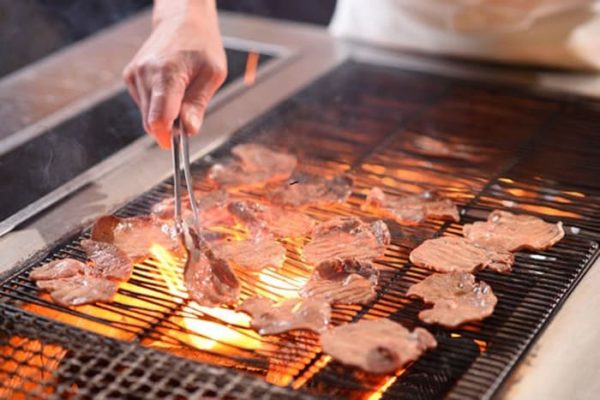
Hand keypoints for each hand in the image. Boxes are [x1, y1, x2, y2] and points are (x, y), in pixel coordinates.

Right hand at [123, 3, 226, 147]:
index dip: (167, 138)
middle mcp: (144, 74)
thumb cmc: (201, 44)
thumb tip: (188, 130)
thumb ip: (198, 104)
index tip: (176, 144)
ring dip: (165, 115)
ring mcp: (134, 75)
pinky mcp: (130, 77)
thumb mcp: (213, 74)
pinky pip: (144, 106)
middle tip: (189, 111)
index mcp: (165, 73)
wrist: (182, 20)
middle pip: (151, 122)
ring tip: (181, 92)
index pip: (158, 119)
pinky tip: (169, 88)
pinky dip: (158, 105)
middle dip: (170, 126)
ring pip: (147, 116)